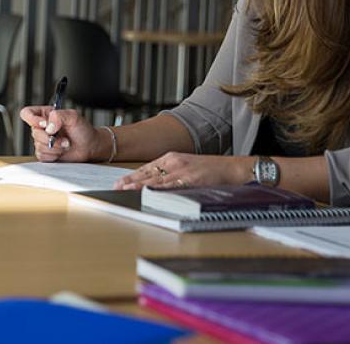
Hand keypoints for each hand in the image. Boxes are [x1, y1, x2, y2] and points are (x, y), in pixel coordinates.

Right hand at [19, 106, 101, 161]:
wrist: (89, 146)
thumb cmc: (82, 130)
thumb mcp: (73, 116)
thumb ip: (59, 115)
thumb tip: (48, 127)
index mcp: (45, 115)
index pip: (27, 113)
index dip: (32, 119)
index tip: (45, 124)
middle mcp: (41, 128)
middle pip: (34, 133)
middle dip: (50, 138)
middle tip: (65, 139)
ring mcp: (42, 141)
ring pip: (38, 146)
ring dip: (55, 147)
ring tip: (66, 144)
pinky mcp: (45, 154)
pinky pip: (42, 156)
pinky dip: (53, 155)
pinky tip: (61, 152)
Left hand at [114, 152, 250, 189]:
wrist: (232, 168)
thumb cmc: (211, 170)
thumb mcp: (187, 167)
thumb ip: (171, 174)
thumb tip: (155, 185)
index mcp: (172, 157)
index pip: (147, 167)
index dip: (132, 175)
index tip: (120, 181)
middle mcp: (174, 162)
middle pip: (147, 172)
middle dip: (130, 180)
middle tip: (116, 187)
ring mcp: (182, 170)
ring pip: (155, 179)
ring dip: (139, 185)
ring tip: (125, 190)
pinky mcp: (190, 179)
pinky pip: (171, 185)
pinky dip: (158, 190)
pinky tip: (148, 193)